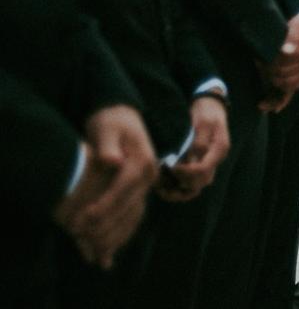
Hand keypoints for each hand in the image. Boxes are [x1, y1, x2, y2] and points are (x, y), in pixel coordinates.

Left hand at [57, 105, 156, 268]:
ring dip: (113, 235)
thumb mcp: (107, 128)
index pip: (123, 189)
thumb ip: (108, 146)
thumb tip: (112, 161)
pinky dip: (120, 232)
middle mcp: (150, 175)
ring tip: (92, 250)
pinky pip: (132, 214)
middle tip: (79, 237)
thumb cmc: (110, 122)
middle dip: (103, 225)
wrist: (122, 117)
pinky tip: (105, 247)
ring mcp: (147, 184)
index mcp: (143, 161)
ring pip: (132, 215)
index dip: (103, 207)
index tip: (82, 220)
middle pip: (128, 206)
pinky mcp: (140, 190)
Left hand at [159, 96, 229, 201]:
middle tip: (164, 178)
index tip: (171, 167)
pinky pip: (193, 180)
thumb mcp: (202, 123)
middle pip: (201, 182)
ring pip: (197, 185)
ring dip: (180, 188)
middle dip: (182, 183)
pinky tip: (166, 181)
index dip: (186, 172)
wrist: (211, 105)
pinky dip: (180, 184)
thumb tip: (190, 162)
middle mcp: (215, 159)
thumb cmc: (206, 112)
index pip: (203, 170)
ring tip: (163, 185)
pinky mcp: (201, 162)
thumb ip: (198, 143)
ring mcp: (209, 162)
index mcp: (219, 150)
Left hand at [260, 11, 298, 109]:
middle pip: (285, 75)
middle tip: (259, 63)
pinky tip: (269, 107)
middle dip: (270, 70)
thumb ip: (292, 36)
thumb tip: (286, 51)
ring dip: (272, 82)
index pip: (287, 62)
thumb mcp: (298, 25)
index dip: (272, 61)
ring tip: (262, 72)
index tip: (261, 57)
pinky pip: (290, 93)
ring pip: (287, 87)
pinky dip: (280, 101)